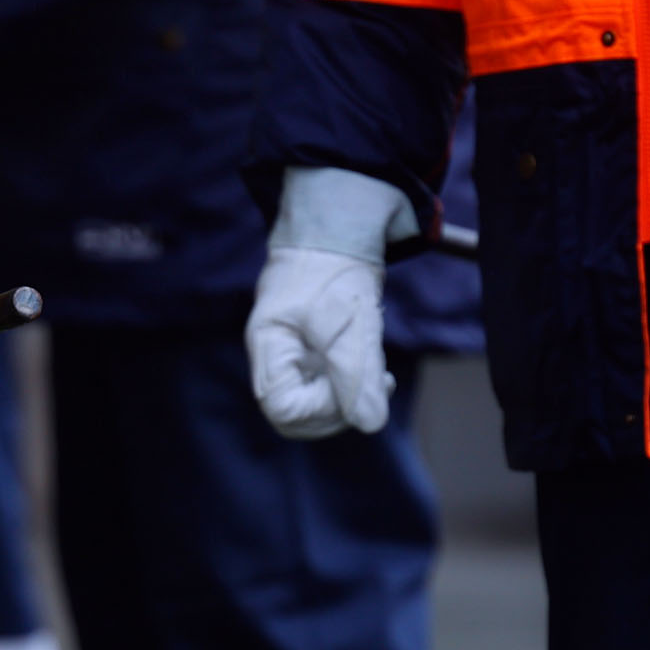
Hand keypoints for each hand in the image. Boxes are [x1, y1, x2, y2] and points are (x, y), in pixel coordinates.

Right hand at [249, 167, 415, 437]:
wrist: (340, 226)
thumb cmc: (337, 267)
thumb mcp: (351, 322)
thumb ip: (359, 375)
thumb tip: (370, 423)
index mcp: (269, 347)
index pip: (283, 409)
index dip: (320, 411)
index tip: (352, 387)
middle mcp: (275, 355)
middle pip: (296, 413)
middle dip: (338, 408)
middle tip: (373, 386)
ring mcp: (292, 352)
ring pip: (316, 399)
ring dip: (351, 394)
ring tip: (380, 374)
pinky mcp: (311, 347)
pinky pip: (327, 381)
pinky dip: (353, 380)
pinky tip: (375, 366)